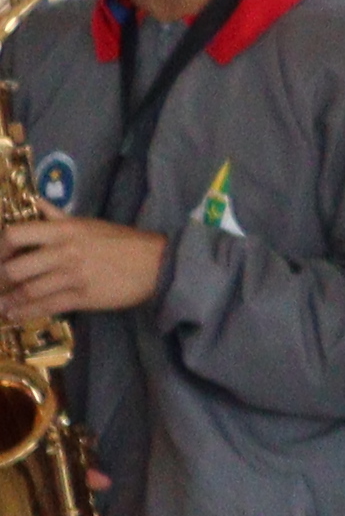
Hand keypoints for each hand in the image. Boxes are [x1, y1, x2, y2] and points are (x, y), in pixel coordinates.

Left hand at [0, 215, 170, 318]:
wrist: (158, 263)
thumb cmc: (123, 241)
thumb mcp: (88, 223)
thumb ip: (57, 215)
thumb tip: (34, 200)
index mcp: (64, 230)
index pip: (16, 234)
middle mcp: (64, 251)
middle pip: (16, 268)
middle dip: (0, 280)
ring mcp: (73, 275)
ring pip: (29, 290)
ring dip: (9, 301)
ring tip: (1, 306)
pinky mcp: (84, 297)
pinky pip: (47, 306)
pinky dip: (27, 312)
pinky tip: (15, 315)